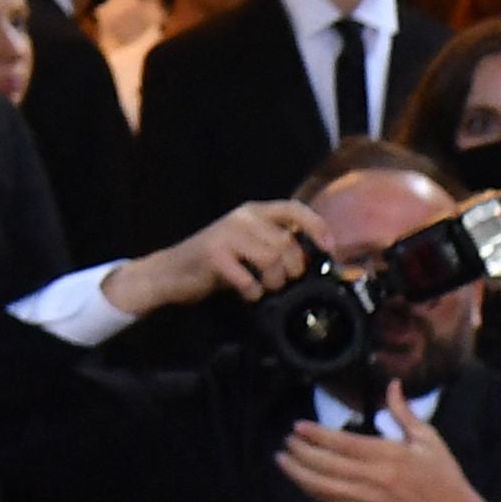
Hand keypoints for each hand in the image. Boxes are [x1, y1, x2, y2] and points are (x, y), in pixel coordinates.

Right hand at [105, 202, 320, 317]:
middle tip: (280, 281)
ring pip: (273, 259)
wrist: (172, 272)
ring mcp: (226, 234)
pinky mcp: (213, 255)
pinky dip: (253, 292)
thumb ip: (277, 244)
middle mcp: (241, 218)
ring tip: (264, 287)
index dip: (317, 227)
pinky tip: (247, 292)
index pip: (294, 209)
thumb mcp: (250, 246)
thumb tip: (315, 258)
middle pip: (288, 244)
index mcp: (254, 212)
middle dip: (292, 270)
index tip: (328, 248)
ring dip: (274, 281)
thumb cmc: (218, 263)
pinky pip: (249, 279)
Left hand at [276, 383, 500, 501]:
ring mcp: (366, 499)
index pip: (342, 443)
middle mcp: (373, 478)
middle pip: (325, 464)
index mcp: (390, 456)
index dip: (316, 435)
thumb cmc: (443, 476)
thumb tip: (393, 385)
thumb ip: (404, 413)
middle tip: (286, 440)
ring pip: (321, 485)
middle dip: (300, 451)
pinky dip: (311, 490)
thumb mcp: (429, 440)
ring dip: (297, 473)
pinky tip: (301, 480)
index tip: (298, 426)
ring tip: (282, 459)